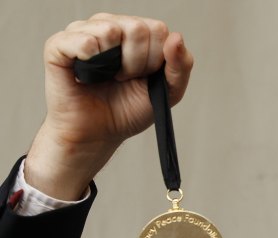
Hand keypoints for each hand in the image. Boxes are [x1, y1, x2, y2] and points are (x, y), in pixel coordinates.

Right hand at [25, 13, 193, 199]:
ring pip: (111, 28)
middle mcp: (110, 25)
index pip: (158, 29)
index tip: (144, 77)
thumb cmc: (129, 110)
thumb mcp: (168, 91)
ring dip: (115, 64)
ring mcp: (83, 32)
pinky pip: (80, 39)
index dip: (156, 60)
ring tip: (108, 77)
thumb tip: (176, 37)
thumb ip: (181, 65)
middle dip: (138, 63)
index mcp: (136, 33)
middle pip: (138, 28)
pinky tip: (88, 70)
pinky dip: (89, 55)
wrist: (98, 135)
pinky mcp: (59, 45)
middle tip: (124, 79)